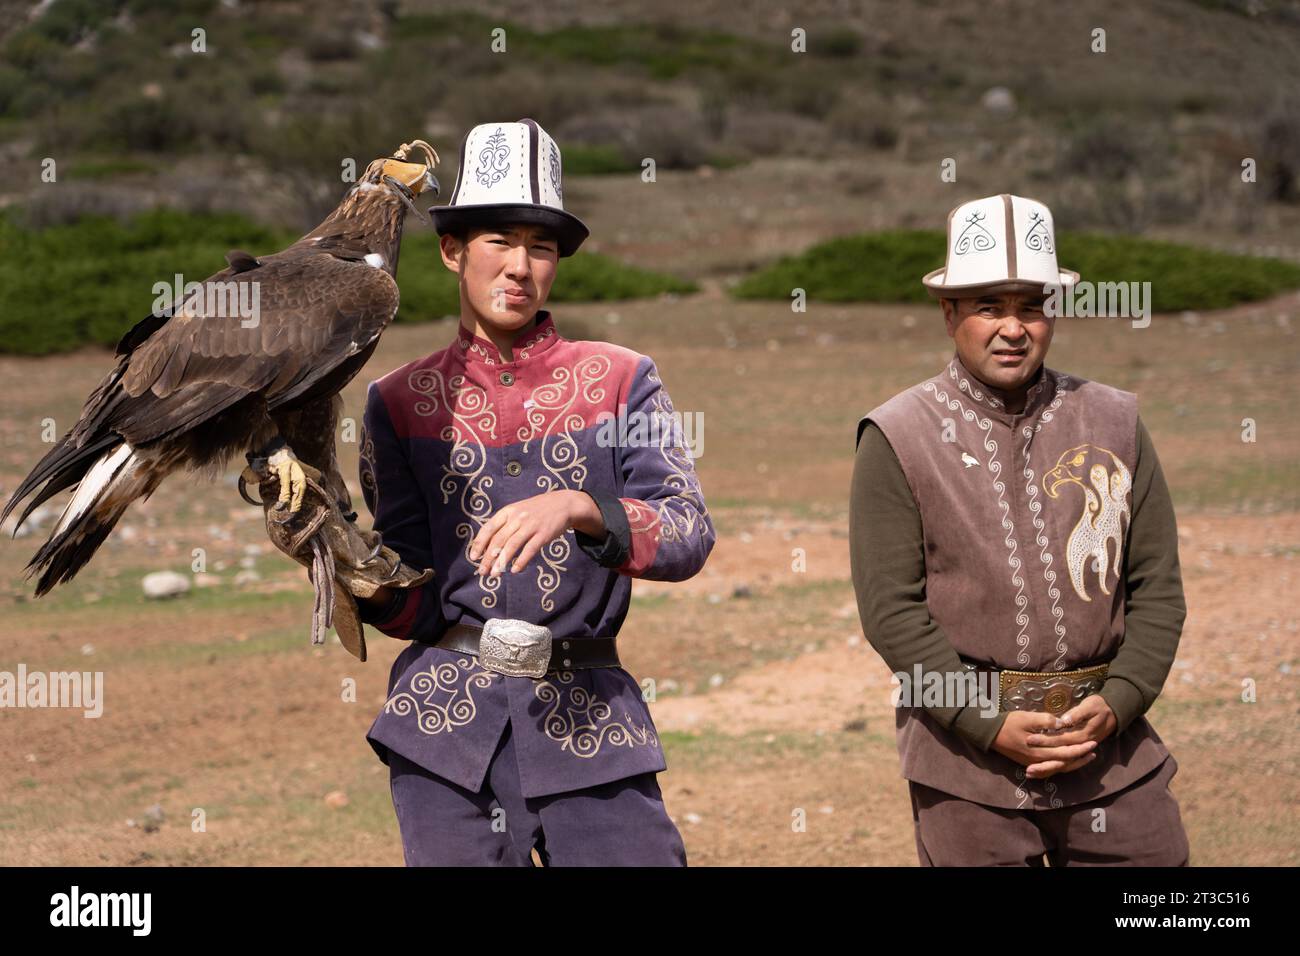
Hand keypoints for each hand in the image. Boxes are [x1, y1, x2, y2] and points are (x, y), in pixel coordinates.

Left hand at [468, 491, 601, 575]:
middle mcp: (517, 518)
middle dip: (488, 558)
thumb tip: (488, 547)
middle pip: (498, 540)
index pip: (489, 528)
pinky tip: (514, 570)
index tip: (473, 557)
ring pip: (512, 545)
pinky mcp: (543, 534)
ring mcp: (531, 525)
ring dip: (501, 562)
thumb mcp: (517, 511)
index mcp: (507, 512)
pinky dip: (521, 561)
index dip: (480, 543)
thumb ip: (504, 525)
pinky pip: (530, 549)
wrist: (563, 504)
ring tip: (495, 575)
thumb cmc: (536, 511)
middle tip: (482, 572)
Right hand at [992, 699, 1111, 779]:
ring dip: (1074, 763)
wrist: (990, 733)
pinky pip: (1050, 768)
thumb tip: (1062, 724)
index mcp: (1040, 752)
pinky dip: (1061, 766)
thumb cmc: (1008, 723)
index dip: (1081, 748)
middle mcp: (1039, 762)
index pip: (1066, 753)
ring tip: (1086, 757)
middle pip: (1065, 763)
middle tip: (1094, 750)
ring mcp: (1034, 764)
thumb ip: (1046, 721)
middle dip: (1081, 757)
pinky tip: (1067, 762)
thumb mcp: (1027, 718)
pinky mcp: (1030, 763)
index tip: (1093, 742)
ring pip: (1059, 768)